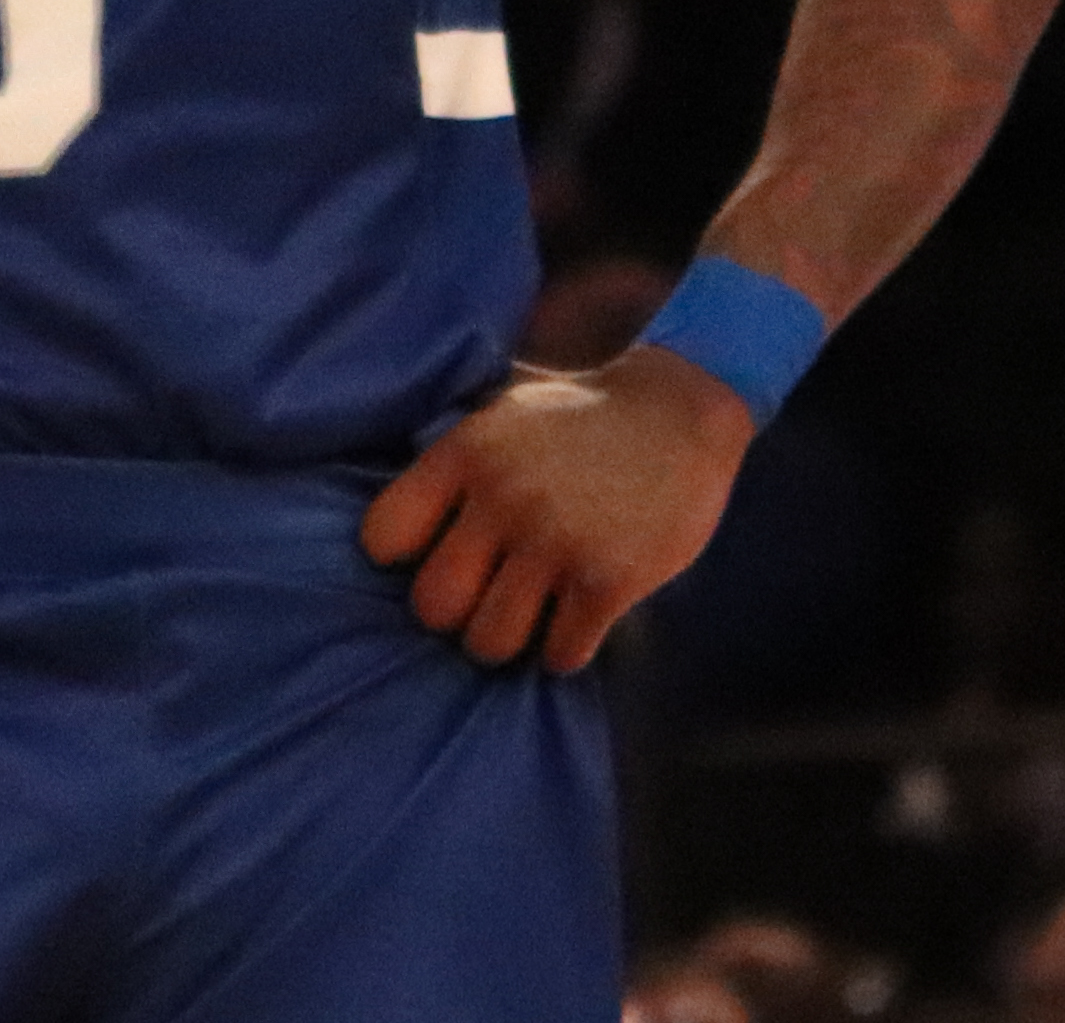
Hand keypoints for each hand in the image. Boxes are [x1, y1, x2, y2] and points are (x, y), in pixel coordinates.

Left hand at [358, 345, 754, 672]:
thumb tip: (388, 507)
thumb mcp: (501, 410)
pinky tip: (575, 622)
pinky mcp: (609, 579)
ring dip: (505, 640)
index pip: (383, 536)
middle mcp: (502, 498)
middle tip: (482, 599)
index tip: (432, 552)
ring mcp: (556, 542)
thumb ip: (449, 455)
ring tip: (524, 618)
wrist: (680, 412)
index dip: (403, 556)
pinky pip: (561, 653)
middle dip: (454, 612)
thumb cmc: (578, 414)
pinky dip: (564, 650)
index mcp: (465, 453)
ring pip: (490, 643)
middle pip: (433, 606)